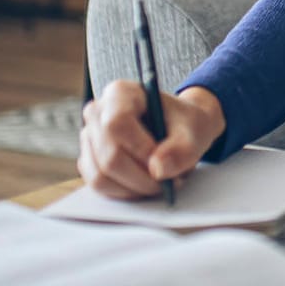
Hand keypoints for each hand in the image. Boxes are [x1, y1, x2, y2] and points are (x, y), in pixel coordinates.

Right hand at [78, 81, 225, 199]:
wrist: (180, 128)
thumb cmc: (185, 123)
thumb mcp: (195, 130)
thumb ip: (182, 149)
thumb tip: (157, 169)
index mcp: (120, 93)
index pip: (116, 125)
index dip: (139, 150)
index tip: (162, 164)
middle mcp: (97, 113)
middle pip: (108, 156)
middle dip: (141, 178)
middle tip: (168, 183)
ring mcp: (89, 138)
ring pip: (100, 176)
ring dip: (133, 189)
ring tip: (160, 184)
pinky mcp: (90, 160)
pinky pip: (99, 186)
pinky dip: (124, 192)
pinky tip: (145, 185)